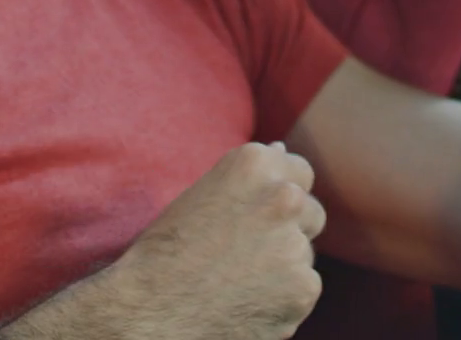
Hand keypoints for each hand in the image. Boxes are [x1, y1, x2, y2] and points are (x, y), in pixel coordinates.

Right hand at [112, 142, 326, 339]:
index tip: (260, 217)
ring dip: (284, 266)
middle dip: (290, 230)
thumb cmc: (167, 252)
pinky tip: (247, 303)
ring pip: (304, 254)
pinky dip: (283, 299)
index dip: (279, 197)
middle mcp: (283, 197)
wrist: (150, 310)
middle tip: (249, 254)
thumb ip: (249, 178)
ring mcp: (296, 244)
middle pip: (311, 211)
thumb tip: (282, 151)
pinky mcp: (304, 287)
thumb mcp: (203, 196)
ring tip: (237, 282)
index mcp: (255, 165)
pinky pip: (303, 289)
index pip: (299, 171)